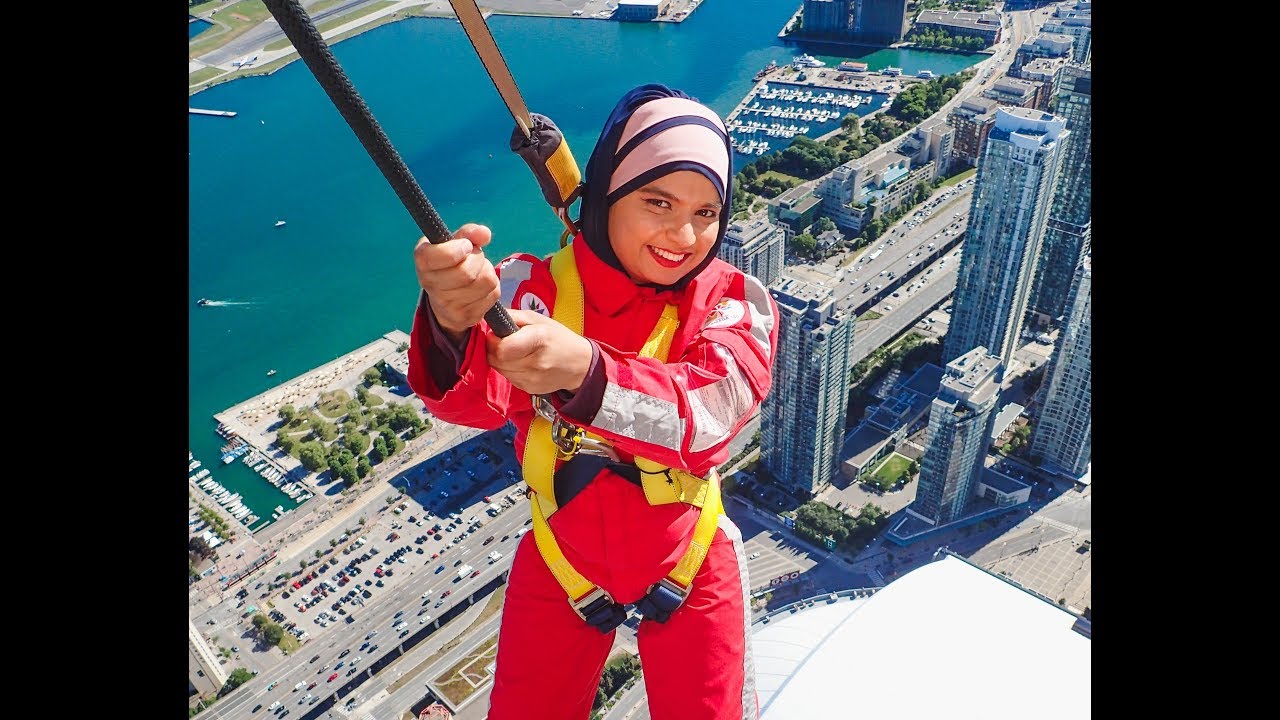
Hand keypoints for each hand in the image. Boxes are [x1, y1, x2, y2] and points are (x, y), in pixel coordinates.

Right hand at [412, 223, 500, 342]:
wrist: (446, 300)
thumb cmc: (452, 263)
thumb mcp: (455, 242)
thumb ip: (469, 233)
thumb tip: (484, 234)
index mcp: (423, 260)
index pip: (438, 256)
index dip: (457, 250)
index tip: (466, 246)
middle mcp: (429, 284)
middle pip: (466, 272)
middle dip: (478, 259)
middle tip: (473, 257)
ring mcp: (446, 305)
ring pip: (484, 282)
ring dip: (487, 272)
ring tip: (477, 272)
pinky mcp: (465, 317)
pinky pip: (492, 295)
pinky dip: (492, 288)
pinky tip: (480, 287)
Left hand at [486, 310, 592, 395]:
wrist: (579, 364)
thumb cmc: (558, 337)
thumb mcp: (538, 319)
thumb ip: (513, 317)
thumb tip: (490, 320)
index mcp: (539, 340)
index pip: (502, 348)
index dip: (493, 341)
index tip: (496, 334)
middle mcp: (536, 363)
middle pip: (497, 360)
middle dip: (494, 350)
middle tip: (504, 342)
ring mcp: (533, 379)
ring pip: (500, 370)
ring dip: (500, 360)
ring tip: (514, 352)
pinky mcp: (530, 389)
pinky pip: (508, 378)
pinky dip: (509, 369)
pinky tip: (521, 362)